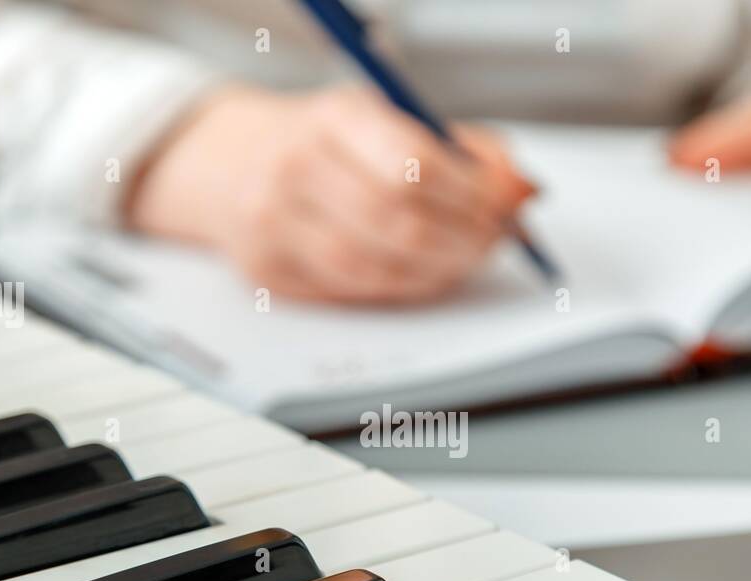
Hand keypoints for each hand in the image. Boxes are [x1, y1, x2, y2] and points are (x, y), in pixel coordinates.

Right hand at [128, 86, 534, 303]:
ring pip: (376, 270)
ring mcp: (274, 225)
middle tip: (492, 242)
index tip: (507, 207)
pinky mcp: (268, 272)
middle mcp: (295, 167)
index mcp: (334, 117)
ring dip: (436, 272)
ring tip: (462, 259)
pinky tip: (419, 273)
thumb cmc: (324, 143)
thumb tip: (520, 190)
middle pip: (399, 223)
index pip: (415, 165)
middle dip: (463, 240)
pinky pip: (352, 294)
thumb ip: (461, 151)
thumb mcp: (387, 118)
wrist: (230, 165)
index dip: (473, 195)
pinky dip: (399, 289)